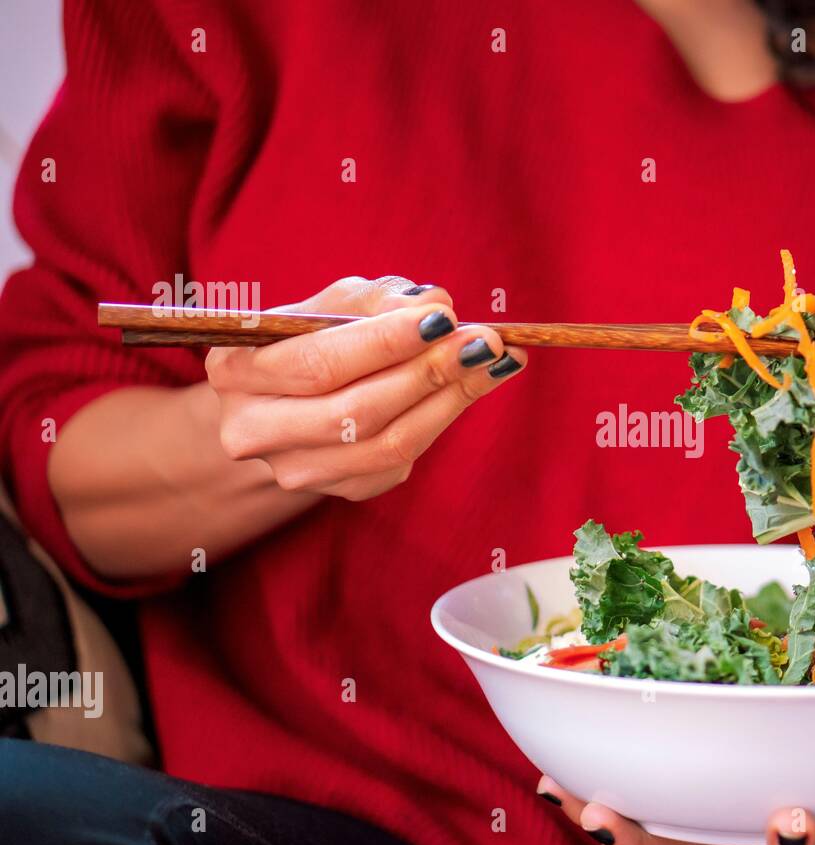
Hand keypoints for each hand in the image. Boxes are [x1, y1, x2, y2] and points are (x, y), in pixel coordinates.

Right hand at [207, 275, 525, 500]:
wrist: (286, 404)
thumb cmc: (311, 341)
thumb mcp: (329, 305)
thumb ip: (375, 299)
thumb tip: (433, 304)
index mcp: (237, 370)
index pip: (319, 362)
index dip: (385, 342)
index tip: (443, 318)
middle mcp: (254, 430)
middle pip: (355, 412)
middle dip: (428, 372)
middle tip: (483, 342)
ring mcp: (296, 469)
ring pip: (386, 444)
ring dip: (450, 400)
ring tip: (493, 361)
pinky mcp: (340, 490)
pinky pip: (401, 461)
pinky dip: (445, 419)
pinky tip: (475, 385)